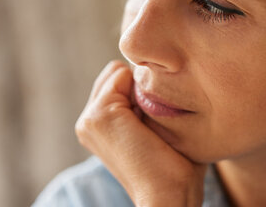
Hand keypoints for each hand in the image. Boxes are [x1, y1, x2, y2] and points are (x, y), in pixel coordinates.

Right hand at [75, 61, 206, 206]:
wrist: (168, 196)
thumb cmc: (177, 165)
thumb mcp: (160, 125)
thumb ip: (152, 98)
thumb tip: (159, 71)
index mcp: (100, 124)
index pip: (121, 79)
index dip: (146, 89)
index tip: (157, 120)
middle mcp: (88, 120)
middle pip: (119, 72)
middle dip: (141, 85)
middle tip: (154, 122)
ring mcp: (90, 118)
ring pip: (121, 71)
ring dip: (143, 87)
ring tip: (151, 123)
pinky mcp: (98, 116)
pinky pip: (124, 74)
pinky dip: (143, 89)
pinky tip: (148, 121)